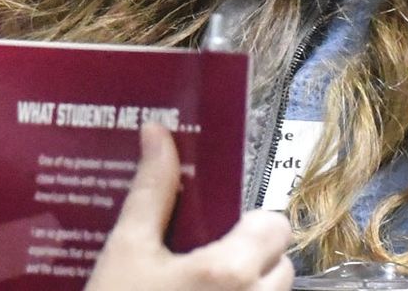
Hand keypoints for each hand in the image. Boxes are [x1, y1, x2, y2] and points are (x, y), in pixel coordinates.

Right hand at [84, 122, 294, 290]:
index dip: (251, 222)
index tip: (218, 227)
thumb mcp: (126, 249)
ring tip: (200, 288)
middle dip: (253, 257)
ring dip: (250, 288)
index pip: (276, 227)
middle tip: (204, 259)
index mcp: (229, 271)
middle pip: (281, 266)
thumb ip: (152, 190)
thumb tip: (159, 131)